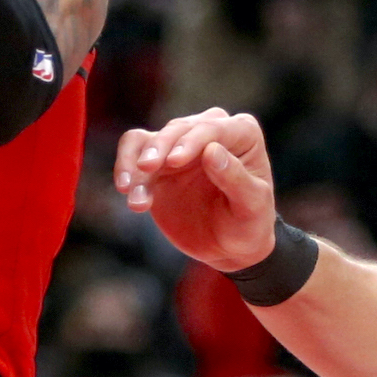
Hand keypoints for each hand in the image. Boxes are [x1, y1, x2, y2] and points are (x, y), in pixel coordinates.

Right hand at [117, 109, 278, 270]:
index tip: (174, 162)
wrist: (229, 247)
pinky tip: (128, 192)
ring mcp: (180, 144)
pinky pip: (133, 153)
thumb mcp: (251, 206)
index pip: (211, 129)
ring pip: (148, 140)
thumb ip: (235, 179)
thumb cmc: (249, 224)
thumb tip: (211, 150)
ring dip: (136, 163)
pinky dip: (125, 169)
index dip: (191, 142)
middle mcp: (210, 130)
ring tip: (130, 192)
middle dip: (159, 148)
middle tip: (146, 168)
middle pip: (176, 130)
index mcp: (242, 132)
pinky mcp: (157, 161)